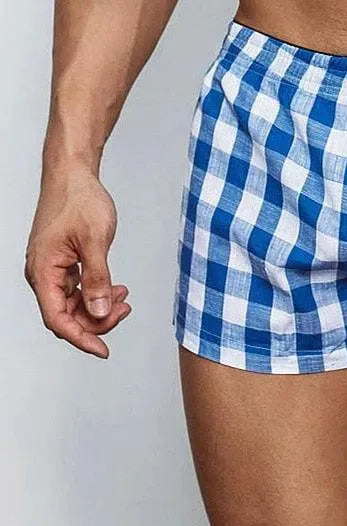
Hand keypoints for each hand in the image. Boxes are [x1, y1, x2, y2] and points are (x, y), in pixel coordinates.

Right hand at [25, 166, 130, 356]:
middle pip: (66, 315)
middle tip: (125, 310)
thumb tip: (99, 311)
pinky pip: (76, 288)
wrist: (73, 175)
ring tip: (125, 298)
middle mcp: (42, 274)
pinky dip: (96, 292)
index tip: (103, 350)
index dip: (82, 338)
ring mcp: (51, 268)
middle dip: (96, 320)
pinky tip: (117, 288)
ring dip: (98, 306)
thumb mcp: (95, 241)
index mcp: (43, 272)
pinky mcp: (61, 261)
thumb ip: (98, 279)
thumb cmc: (79, 200)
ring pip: (73, 303)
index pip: (58, 319)